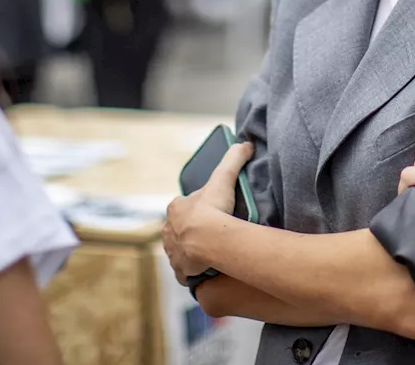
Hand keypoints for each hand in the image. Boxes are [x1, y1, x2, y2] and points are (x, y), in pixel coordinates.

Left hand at [163, 142, 254, 283]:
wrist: (207, 240)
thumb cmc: (213, 209)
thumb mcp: (224, 178)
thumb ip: (233, 159)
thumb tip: (245, 143)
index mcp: (175, 208)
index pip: (184, 207)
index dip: (197, 209)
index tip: (210, 213)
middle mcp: (168, 230)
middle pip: (180, 229)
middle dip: (192, 232)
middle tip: (211, 235)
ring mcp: (173, 251)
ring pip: (181, 250)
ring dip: (192, 252)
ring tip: (210, 254)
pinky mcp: (179, 269)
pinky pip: (185, 271)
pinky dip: (192, 270)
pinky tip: (205, 270)